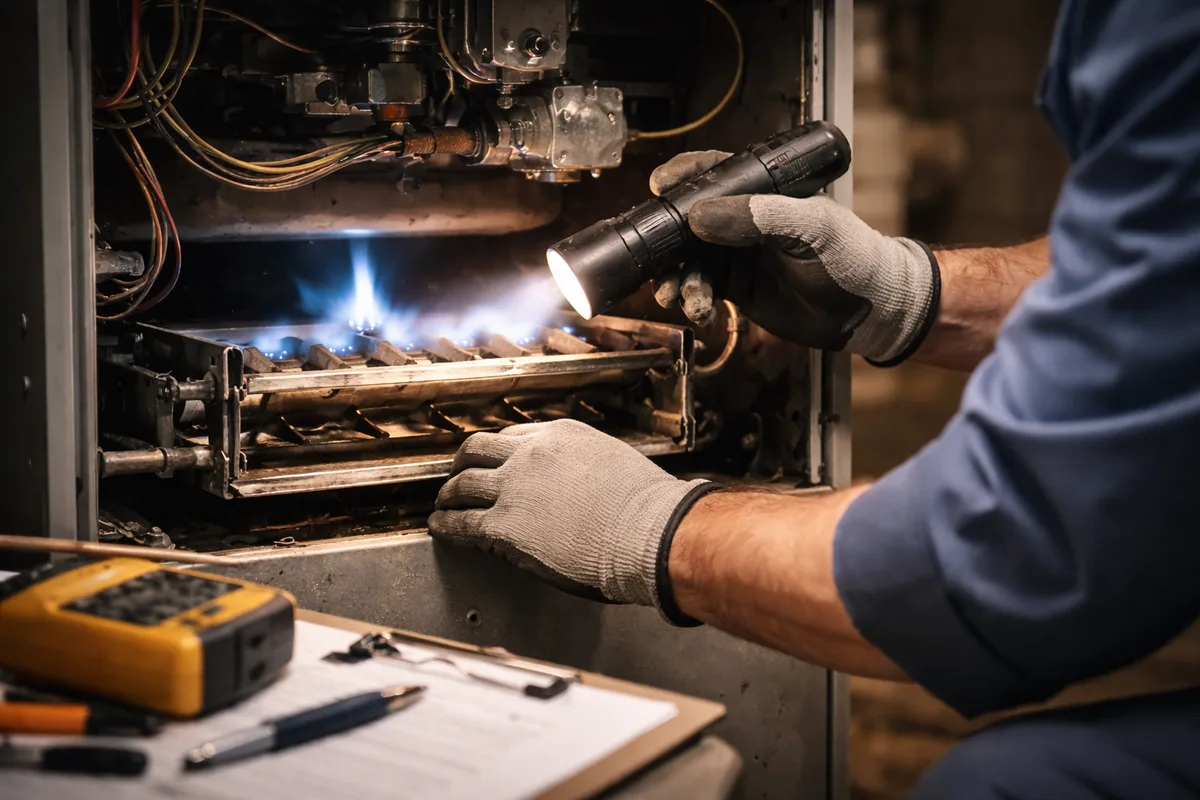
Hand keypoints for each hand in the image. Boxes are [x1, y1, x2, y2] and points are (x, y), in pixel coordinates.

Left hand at [428, 419, 715, 622]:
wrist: (649, 533)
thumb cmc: (645, 508)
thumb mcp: (611, 464)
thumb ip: (582, 467)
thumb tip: (571, 484)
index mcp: (560, 435)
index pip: (513, 437)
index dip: (497, 452)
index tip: (491, 460)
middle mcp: (531, 453)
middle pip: (478, 450)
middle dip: (464, 463)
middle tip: (457, 475)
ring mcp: (513, 487)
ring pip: (463, 483)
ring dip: (449, 494)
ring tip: (443, 503)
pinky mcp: (504, 525)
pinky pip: (461, 522)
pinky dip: (446, 523)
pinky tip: (441, 527)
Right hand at [649, 151, 940, 364]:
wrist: (872, 311)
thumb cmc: (855, 256)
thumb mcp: (814, 228)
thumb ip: (762, 217)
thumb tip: (700, 216)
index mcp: (765, 191)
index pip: (716, 173)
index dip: (683, 178)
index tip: (659, 187)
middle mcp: (745, 220)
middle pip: (689, 222)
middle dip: (667, 242)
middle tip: (656, 260)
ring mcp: (739, 255)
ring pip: (691, 261)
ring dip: (677, 279)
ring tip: (677, 297)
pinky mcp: (739, 289)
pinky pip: (703, 291)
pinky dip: (694, 301)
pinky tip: (701, 312)